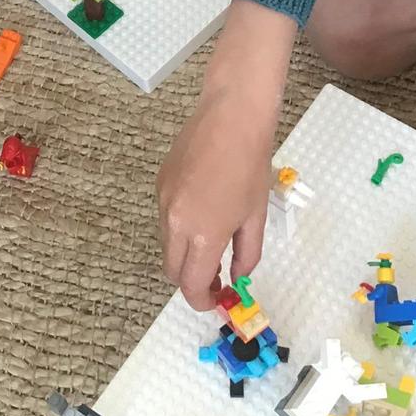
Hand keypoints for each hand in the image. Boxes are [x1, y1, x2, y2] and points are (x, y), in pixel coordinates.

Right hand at [157, 1, 295, 310]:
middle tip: (217, 279)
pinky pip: (166, 218)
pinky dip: (180, 229)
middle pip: (172, 269)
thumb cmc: (251, 164)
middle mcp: (174, 220)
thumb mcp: (255, 216)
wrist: (231, 115)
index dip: (203, 300)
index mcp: (202, 233)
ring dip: (185, 255)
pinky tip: (203, 214)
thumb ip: (245, 254)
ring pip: (167, 244)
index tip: (218, 299)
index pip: (190, 284)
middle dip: (192, 281)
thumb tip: (237, 276)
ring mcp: (163, 199)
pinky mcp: (160, 181)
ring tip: (212, 246)